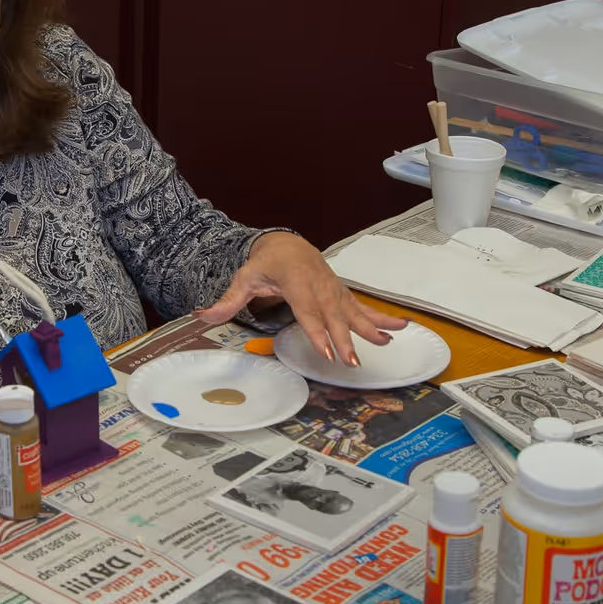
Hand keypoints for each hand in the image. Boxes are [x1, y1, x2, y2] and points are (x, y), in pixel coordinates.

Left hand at [196, 232, 406, 365]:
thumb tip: (202, 316)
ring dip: (370, 328)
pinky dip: (382, 318)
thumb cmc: (266, 263)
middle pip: (333, 315)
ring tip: (386, 343)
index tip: (326, 350)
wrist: (287, 243)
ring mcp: (334, 290)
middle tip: (352, 360)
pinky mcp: (342, 294)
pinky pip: (363, 308)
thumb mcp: (244, 278)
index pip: (307, 309)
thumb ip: (227, 300)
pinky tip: (401, 328)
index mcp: (295, 280)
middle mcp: (319, 285)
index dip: (317, 330)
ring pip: (353, 311)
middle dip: (344, 338)